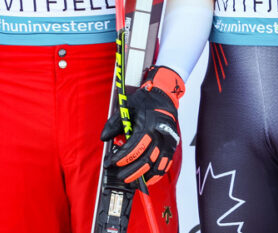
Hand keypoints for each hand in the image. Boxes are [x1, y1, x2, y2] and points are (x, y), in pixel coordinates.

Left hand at [100, 66, 183, 186]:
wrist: (165, 96)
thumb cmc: (146, 101)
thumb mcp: (127, 107)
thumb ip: (114, 123)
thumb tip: (104, 138)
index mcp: (148, 125)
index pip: (133, 148)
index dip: (121, 158)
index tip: (110, 162)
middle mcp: (160, 135)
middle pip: (144, 160)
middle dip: (130, 170)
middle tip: (119, 175)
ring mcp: (168, 142)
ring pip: (156, 165)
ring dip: (143, 175)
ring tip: (132, 180)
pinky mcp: (172, 146)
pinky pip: (165, 164)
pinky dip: (156, 174)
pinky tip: (147, 179)